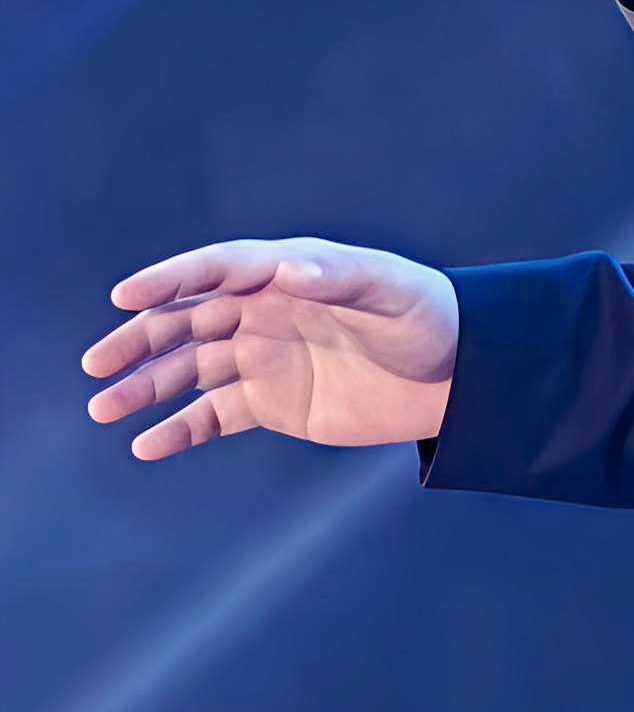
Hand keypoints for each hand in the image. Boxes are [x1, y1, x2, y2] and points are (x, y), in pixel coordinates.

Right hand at [82, 238, 461, 460]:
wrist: (458, 377)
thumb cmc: (430, 318)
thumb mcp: (394, 293)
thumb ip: (342, 278)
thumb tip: (289, 268)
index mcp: (288, 273)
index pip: (216, 268)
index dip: (170, 279)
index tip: (125, 295)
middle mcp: (265, 311)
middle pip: (186, 321)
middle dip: (139, 340)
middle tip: (96, 365)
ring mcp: (264, 357)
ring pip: (188, 369)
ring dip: (145, 386)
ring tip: (103, 406)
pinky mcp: (271, 401)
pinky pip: (212, 414)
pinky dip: (179, 428)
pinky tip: (147, 443)